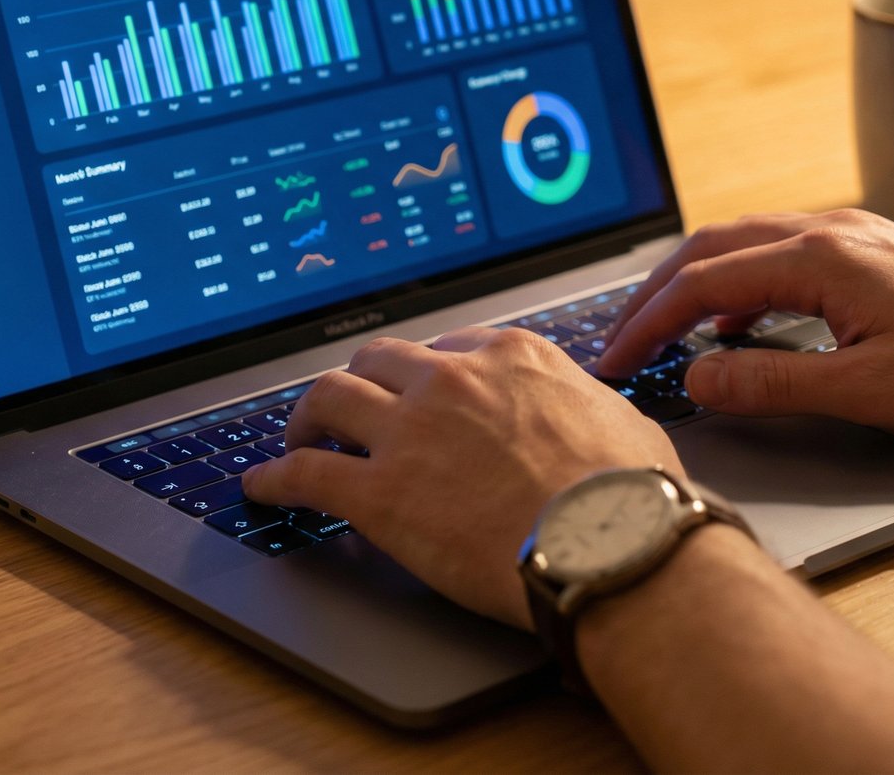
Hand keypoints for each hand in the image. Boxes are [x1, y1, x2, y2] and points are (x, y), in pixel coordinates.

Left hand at [240, 327, 681, 628]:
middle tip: (350, 407)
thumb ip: (586, 404)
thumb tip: (592, 411)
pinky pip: (306, 473)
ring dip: (307, 414)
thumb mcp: (621, 420)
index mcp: (510, 357)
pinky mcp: (381, 493)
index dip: (426, 373)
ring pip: (331, 397)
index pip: (447, 347)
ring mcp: (410, 433)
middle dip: (361, 380)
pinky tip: (262, 486)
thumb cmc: (631, 495)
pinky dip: (275, 477)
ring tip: (297, 435)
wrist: (613, 546)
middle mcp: (451, 381)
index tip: (418, 390)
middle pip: (378, 360)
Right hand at [598, 209, 893, 437]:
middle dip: (654, 295)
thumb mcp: (868, 391)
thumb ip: (773, 382)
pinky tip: (738, 322)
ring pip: (742, 242)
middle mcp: (828, 230)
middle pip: (710, 248)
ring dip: (692, 283)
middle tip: (619, 341)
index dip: (647, 323)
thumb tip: (697, 375)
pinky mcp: (866, 248)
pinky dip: (737, 282)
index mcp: (821, 258)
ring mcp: (849, 233)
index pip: (703, 283)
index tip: (614, 360)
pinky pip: (777, 251)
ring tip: (661, 329)